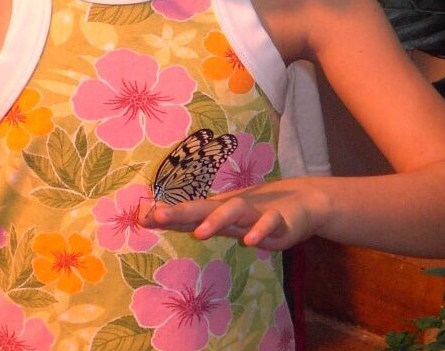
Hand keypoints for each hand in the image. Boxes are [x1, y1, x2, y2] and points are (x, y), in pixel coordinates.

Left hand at [138, 178, 330, 250]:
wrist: (302, 202)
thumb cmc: (257, 212)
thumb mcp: (227, 219)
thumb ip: (198, 222)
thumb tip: (161, 219)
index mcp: (220, 210)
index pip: (189, 212)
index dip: (168, 215)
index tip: (142, 217)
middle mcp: (234, 208)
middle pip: (205, 208)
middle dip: (181, 212)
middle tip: (157, 215)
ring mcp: (256, 212)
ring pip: (235, 211)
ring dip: (217, 220)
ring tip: (200, 232)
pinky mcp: (280, 220)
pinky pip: (269, 225)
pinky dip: (260, 232)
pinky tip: (250, 241)